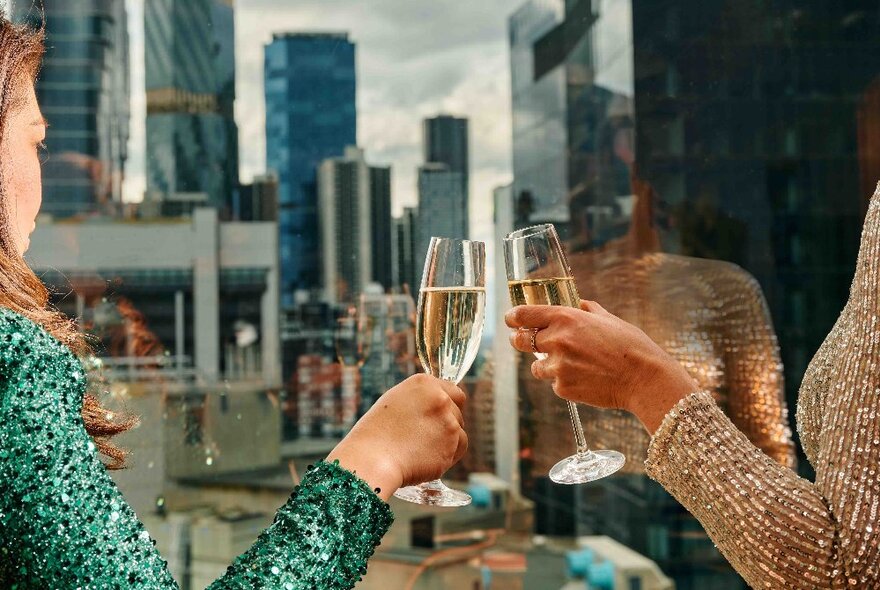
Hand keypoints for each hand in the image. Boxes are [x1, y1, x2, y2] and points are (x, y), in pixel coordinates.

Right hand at [326, 374, 467, 500]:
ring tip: (420, 449)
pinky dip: (448, 455)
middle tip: (422, 437)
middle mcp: (440, 398)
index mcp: (424, 383)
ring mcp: (449, 421)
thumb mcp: (395, 402)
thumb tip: (441, 404)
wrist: (372, 459)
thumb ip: (421, 399)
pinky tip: (427, 458)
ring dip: (446, 440)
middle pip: (457, 411)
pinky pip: (459, 448)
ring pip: (459, 431)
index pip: (453, 390)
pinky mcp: (453, 444)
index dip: (446, 405)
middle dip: (445, 424)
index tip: (437, 417)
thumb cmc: (375, 434)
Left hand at [505, 300, 697, 433]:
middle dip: (520, 340)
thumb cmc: (632, 346)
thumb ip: (590, 311)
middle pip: (519, 340)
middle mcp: (557, 341)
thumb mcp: (610, 320)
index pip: (523, 315)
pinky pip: (554, 384)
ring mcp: (558, 366)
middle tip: (525, 341)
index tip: (511, 320)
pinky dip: (564, 381)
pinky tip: (585, 379)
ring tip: (571, 365)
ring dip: (546, 364)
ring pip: (536, 366)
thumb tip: (582, 304)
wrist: (644, 379)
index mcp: (566, 318)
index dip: (513, 318)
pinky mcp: (563, 388)